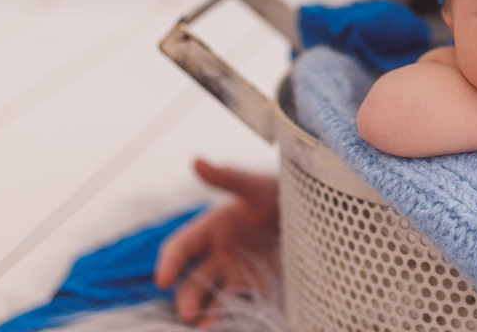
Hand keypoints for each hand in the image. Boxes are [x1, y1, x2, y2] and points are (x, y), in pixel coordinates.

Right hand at [154, 159, 279, 325]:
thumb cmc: (279, 192)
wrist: (313, 209)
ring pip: (213, 299)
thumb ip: (227, 177)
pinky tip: (232, 324)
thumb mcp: (255, 185)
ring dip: (206, 315)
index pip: (179, 248)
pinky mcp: (258, 285)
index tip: (162, 278)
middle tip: (189, 313)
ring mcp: (236, 272)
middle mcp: (218, 254)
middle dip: (187, 298)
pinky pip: (241, 304)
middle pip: (192, 282)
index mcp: (210, 229)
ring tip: (206, 326)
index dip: (168, 262)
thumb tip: (196, 160)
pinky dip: (233, 317)